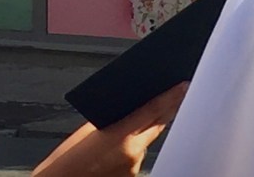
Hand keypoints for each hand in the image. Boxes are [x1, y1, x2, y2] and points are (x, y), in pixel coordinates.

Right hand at [33, 82, 187, 175]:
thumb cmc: (69, 157)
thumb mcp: (90, 129)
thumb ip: (115, 118)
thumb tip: (132, 106)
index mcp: (123, 136)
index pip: (154, 110)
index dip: (171, 96)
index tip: (184, 85)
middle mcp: (133, 154)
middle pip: (157, 125)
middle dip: (165, 110)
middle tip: (175, 94)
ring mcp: (133, 169)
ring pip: (145, 142)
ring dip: (141, 132)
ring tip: (125, 124)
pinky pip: (136, 157)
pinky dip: (131, 148)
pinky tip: (116, 147)